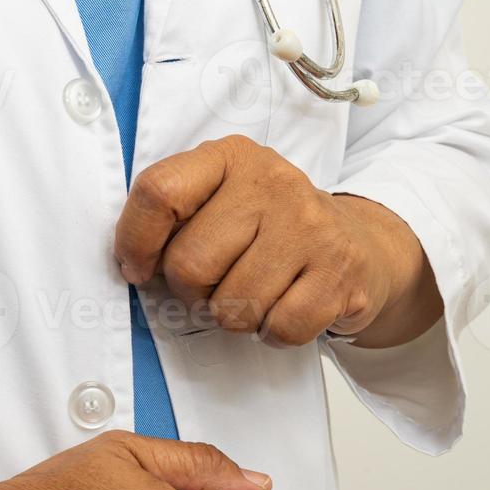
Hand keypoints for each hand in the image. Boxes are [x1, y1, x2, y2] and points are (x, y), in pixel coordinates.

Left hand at [114, 135, 440, 348]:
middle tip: (216, 283)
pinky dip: (273, 332)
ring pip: (232, 306)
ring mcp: (310, 225)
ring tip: (254, 291)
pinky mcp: (340, 271)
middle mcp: (272, 181)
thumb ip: (172, 217)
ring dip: (234, 315)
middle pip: (190, 265)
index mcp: (228, 156)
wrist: (357, 244)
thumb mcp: (219, 199)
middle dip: (191, 292)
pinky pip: (279, 328)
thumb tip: (131, 265)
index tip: (138, 268)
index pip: (158, 193)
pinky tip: (284, 307)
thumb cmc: (267, 227)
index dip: (136, 242)